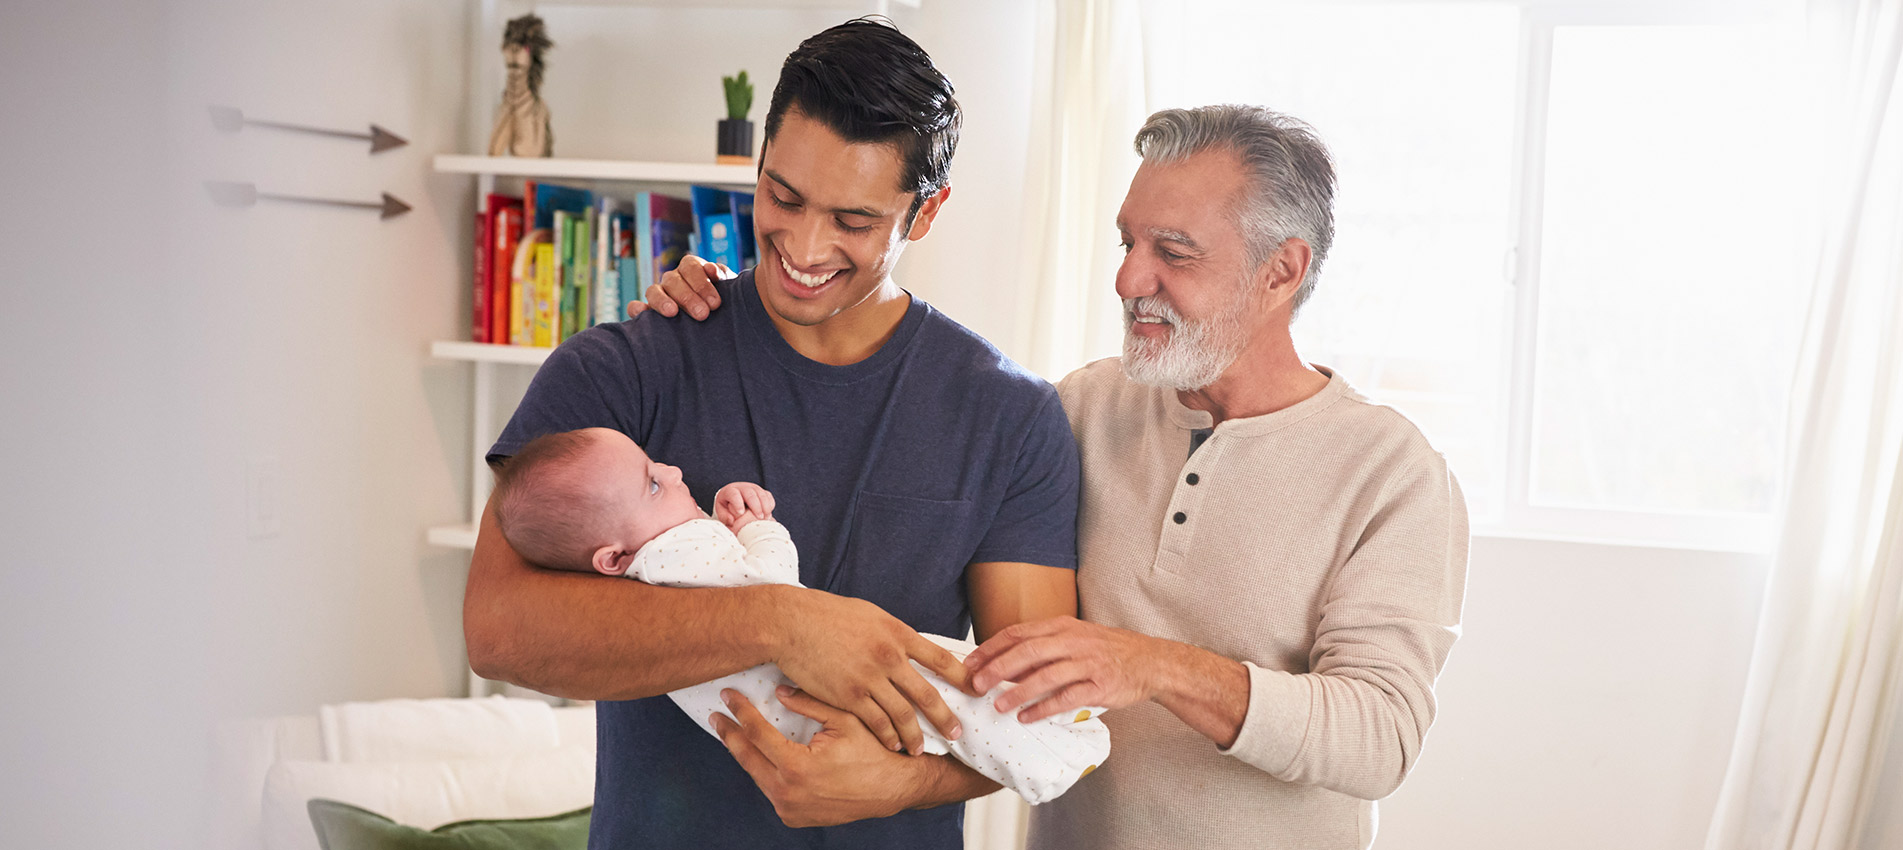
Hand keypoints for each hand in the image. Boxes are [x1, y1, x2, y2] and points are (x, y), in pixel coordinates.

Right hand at [626, 254, 733, 319]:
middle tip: (702, 314)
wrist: (721, 321)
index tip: (715, 303)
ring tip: (673, 313)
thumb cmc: (722, 301)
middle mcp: (673, 278)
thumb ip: (722, 276)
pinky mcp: (648, 311)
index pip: (690, 266)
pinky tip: (643, 315)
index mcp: (691, 268)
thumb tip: (711, 269)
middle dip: (688, 297)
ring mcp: (659, 293)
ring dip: (662, 301)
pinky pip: (635, 307)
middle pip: (673, 280)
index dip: (702, 283)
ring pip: (653, 291)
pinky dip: (637, 309)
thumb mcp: (728, 287)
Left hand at [711, 686, 930, 827]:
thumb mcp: (844, 720)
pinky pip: (771, 790)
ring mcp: (789, 809)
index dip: (741, 712)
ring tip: (734, 733)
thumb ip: (808, 704)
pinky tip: (761, 756)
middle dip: (730, 734)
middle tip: (718, 716)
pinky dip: (765, 772)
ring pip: (757, 775)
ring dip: (746, 753)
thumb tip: (778, 691)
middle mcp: (788, 793)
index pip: (757, 734)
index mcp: (797, 767)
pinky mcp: (794, 817)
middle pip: (747, 758)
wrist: (893, 789)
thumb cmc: (874, 752)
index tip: (729, 697)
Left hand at [714, 481, 774, 530]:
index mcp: (730, 491)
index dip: (738, 503)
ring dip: (765, 506)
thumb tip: (732, 520)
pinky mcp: (761, 491)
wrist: (734, 500)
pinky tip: (768, 514)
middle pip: (750, 494)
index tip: (741, 513)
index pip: (734, 494)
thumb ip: (724, 517)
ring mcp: (753, 488)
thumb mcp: (721, 511)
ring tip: (765, 518)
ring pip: (761, 494)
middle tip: (759, 517)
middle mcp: (742, 487)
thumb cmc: (727, 507)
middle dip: (756, 506)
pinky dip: (770, 505)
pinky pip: (768, 496)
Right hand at [771, 588, 976, 754]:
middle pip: (927, 694)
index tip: (976, 690)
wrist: (791, 623)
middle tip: (958, 734)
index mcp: (897, 633)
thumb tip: (907, 647)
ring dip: (915, 736)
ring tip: (920, 749)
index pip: (940, 659)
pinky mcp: (849, 696)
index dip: (962, 677)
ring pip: (903, 715)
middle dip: (945, 718)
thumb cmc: (826, 614)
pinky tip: (892, 744)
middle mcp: (889, 657)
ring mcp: (870, 678)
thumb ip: (891, 633)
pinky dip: (887, 736)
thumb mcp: (869, 614)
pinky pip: (876, 723)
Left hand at [963, 615, 1164, 722]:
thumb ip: (1044, 647)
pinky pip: (1066, 698)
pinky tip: (1027, 717)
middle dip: (998, 668)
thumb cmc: (1107, 651)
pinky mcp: (1100, 686)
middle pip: (1028, 651)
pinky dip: (1043, 708)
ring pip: (1045, 675)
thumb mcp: (1075, 638)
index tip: (970, 662)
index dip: (992, 647)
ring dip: (1018, 691)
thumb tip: (1005, 663)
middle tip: (976, 684)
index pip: (1019, 633)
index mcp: (1062, 626)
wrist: (1150, 662)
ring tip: (998, 705)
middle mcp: (1073, 641)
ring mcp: (1087, 663)